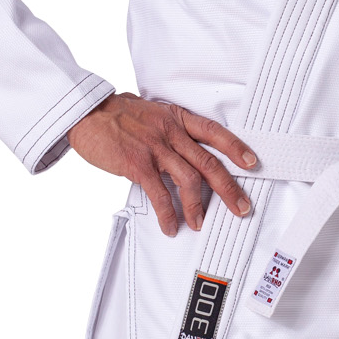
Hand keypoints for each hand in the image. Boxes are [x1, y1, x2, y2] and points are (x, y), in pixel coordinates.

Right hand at [67, 93, 257, 237]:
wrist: (87, 113)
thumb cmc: (116, 114)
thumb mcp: (151, 112)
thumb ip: (170, 128)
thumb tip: (183, 146)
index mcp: (176, 118)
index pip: (214, 132)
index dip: (236, 148)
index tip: (252, 163)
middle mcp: (171, 132)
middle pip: (209, 162)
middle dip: (228, 188)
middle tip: (241, 207)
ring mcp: (155, 148)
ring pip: (189, 180)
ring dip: (198, 206)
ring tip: (200, 223)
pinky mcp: (137, 165)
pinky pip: (159, 194)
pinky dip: (168, 214)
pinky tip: (170, 226)